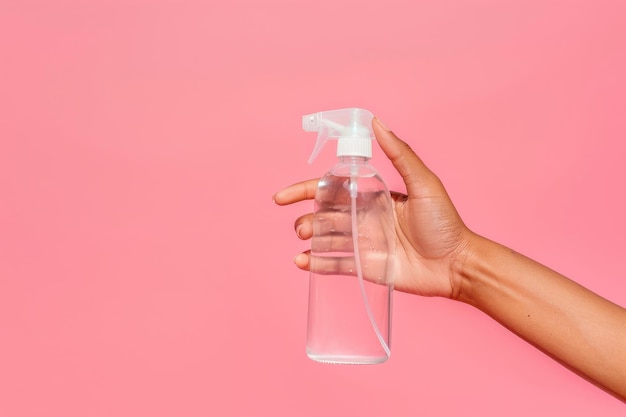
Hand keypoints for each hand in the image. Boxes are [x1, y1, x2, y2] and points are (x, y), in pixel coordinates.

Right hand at [273, 118, 473, 297]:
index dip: (306, 190)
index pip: (333, 190)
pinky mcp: (365, 267)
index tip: (283, 196)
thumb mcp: (424, 184)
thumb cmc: (444, 223)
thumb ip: (400, 155)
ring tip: (302, 240)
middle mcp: (364, 220)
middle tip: (301, 227)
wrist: (456, 265)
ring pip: (325, 239)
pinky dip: (316, 264)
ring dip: (309, 239)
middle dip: (306, 218)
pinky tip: (302, 263)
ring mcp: (363, 244)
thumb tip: (377, 123)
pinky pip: (335, 264)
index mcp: (373, 198)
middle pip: (324, 216)